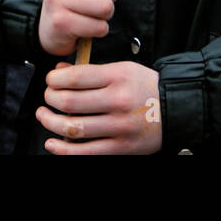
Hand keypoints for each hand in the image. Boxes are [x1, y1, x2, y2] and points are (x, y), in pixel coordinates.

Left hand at [36, 61, 162, 153]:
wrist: (176, 108)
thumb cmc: (145, 86)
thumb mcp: (122, 69)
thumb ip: (91, 71)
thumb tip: (60, 72)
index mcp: (117, 76)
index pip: (75, 77)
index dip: (54, 80)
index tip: (50, 81)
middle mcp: (118, 100)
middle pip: (69, 102)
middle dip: (50, 99)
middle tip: (47, 98)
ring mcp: (119, 126)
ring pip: (73, 128)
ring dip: (50, 123)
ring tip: (44, 117)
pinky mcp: (121, 147)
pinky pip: (86, 152)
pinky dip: (64, 150)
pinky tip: (52, 143)